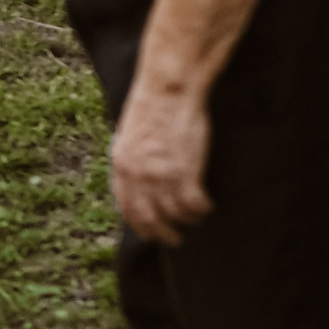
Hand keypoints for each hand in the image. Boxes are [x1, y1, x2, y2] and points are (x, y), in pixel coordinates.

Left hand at [109, 82, 214, 246]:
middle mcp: (137, 175)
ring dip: (187, 221)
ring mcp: (160, 175)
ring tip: (196, 218)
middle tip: (175, 240)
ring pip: (174, 215)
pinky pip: (194, 205)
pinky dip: (202, 210)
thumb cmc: (152, 106)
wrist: (168, 89)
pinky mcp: (185, 172)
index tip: (150, 232)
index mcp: (121, 165)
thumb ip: (131, 160)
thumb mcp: (129, 136)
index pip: (127, 208)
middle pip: (149, 219)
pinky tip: (207, 207)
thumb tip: (136, 178)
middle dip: (163, 234)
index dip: (139, 224)